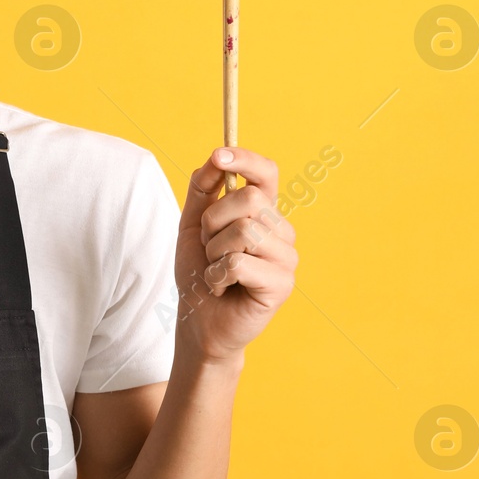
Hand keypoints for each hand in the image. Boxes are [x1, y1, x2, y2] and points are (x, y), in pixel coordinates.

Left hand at [173, 146, 297, 361]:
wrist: (198, 323)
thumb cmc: (200, 274)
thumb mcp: (192, 226)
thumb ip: (202, 190)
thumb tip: (215, 157)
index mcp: (264, 214)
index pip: (267, 174)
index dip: (246, 159)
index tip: (219, 155)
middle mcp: (282, 231)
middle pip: (248, 200)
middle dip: (212, 224)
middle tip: (210, 250)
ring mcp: (287, 258)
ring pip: (244, 231)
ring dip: (214, 253)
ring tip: (217, 271)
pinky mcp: (283, 284)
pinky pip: (239, 262)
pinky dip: (217, 276)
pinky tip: (221, 288)